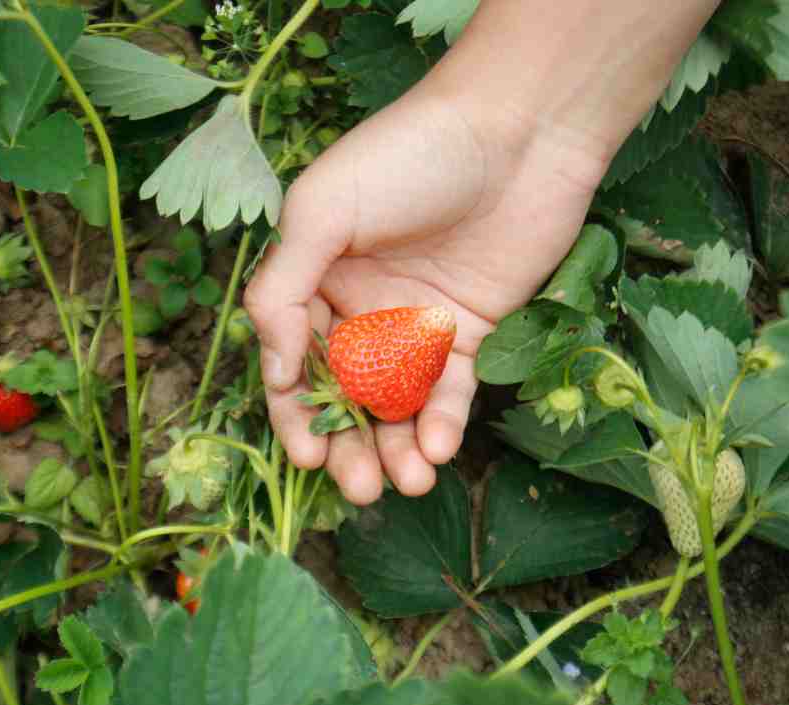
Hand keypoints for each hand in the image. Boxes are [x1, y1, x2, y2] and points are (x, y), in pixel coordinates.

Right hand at [244, 80, 607, 504]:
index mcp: (316, 278)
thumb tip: (271, 371)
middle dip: (350, 446)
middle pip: (347, 395)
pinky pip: (452, 389)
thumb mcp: (323, 211)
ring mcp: (419, 323)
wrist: (517, 133)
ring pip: (399, 403)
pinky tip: (439, 448)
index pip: (293, 362)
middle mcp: (363, 307)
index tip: (306, 456)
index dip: (296, 414)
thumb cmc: (407, 158)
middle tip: (361, 488)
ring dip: (398, 448)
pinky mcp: (473, 332)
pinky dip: (444, 422)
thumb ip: (283, 290)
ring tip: (405, 484)